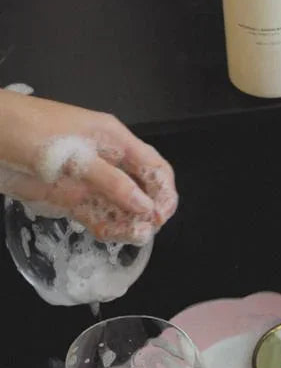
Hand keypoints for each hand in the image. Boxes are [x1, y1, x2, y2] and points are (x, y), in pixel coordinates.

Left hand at [0, 89, 176, 242]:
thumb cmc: (29, 131)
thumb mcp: (76, 154)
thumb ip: (112, 182)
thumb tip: (144, 206)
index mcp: (114, 139)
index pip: (154, 166)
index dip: (164, 191)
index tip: (161, 215)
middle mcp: (107, 160)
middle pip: (142, 189)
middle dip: (149, 210)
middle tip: (147, 229)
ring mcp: (89, 180)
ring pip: (121, 206)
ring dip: (129, 222)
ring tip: (131, 237)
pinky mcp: (70, 197)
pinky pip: (98, 216)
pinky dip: (107, 227)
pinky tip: (111, 235)